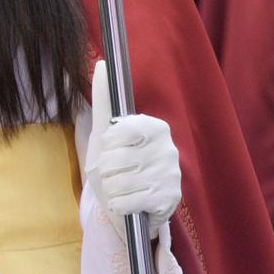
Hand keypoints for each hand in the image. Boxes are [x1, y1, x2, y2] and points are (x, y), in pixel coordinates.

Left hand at [84, 59, 181, 242]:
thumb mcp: (106, 135)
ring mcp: (171, 174)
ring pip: (120, 182)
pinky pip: (129, 202)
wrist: (133, 210)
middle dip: (106, 172)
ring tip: (120, 190)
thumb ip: (104, 101)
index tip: (110, 149)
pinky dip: (119, 205)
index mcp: (155, 127)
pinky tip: (126, 204)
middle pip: (114, 159)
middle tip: (115, 175)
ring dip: (111, 190)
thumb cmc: (117, 168)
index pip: (117, 131)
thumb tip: (103, 63)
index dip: (106, 145)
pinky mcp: (170, 199)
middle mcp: (167, 148)